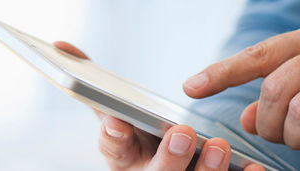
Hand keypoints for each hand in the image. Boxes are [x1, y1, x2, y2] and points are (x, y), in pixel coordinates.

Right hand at [54, 41, 262, 170]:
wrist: (167, 162)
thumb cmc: (140, 137)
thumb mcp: (118, 113)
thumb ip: (99, 86)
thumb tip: (64, 46)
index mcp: (125, 154)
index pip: (113, 149)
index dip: (113, 138)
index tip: (118, 124)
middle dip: (167, 158)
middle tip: (181, 133)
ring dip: (204, 169)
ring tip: (217, 147)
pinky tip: (250, 169)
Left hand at [183, 29, 299, 148]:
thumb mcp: (294, 78)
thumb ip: (268, 94)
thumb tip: (246, 122)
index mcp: (296, 46)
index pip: (255, 57)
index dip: (221, 74)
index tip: (191, 88)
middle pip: (272, 89)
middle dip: (265, 120)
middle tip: (266, 130)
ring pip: (294, 111)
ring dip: (285, 133)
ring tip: (291, 133)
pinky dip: (298, 138)